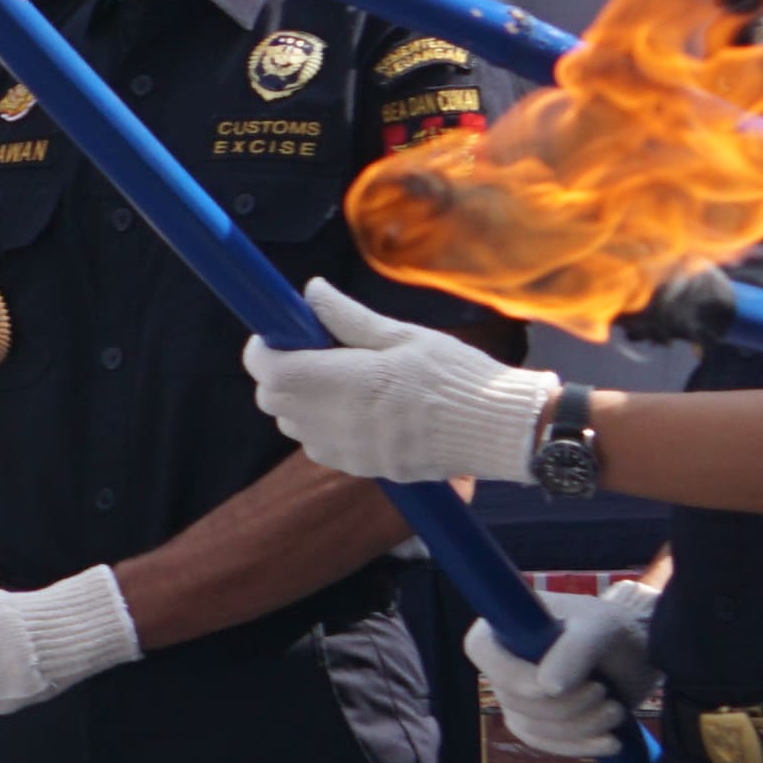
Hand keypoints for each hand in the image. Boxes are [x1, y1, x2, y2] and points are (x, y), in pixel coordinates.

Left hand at [242, 279, 557, 486]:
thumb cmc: (457, 377)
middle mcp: (338, 424)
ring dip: (301, 400)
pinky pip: (320, 446)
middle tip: (312, 350)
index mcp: (346, 383)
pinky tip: (359, 407)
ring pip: (293, 426)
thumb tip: (312, 293)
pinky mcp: (362, 469)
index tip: (280, 332)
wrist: (498, 430)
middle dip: (281, 372)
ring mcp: (348, 452)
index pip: (271, 371)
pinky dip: (323, 425)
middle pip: (273, 400)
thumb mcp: (404, 336)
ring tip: (342, 378)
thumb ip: (348, 318)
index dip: (264, 349)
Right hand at [460, 577, 660, 762]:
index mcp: (507, 626)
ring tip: (616, 710)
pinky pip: (545, 745)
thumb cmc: (615, 630)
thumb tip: (546, 688)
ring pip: (532, 727)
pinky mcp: (537, 723)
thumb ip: (574, 650)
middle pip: (513, 699)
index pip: (481, 650)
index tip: (552, 688)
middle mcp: (504, 662)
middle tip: (604, 693)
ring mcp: (518, 696)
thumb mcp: (601, 628)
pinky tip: (611, 741)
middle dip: (565, 706)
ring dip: (580, 726)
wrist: (638, 657)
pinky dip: (579, 746)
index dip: (511, 676)